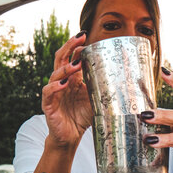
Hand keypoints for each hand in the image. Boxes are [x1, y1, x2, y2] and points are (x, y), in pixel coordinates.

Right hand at [42, 32, 92, 147]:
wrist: (71, 137)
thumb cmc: (82, 117)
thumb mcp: (96, 100)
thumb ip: (103, 88)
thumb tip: (124, 77)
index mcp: (72, 79)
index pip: (72, 57)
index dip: (77, 46)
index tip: (87, 36)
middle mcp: (61, 82)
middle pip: (61, 58)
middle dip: (69, 46)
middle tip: (80, 37)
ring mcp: (53, 93)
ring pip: (55, 74)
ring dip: (65, 68)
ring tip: (76, 64)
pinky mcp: (48, 105)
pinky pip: (48, 92)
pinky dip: (54, 87)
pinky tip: (63, 83)